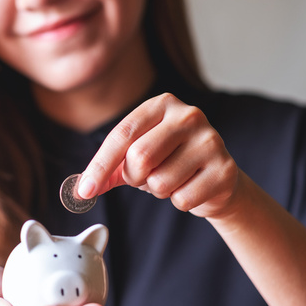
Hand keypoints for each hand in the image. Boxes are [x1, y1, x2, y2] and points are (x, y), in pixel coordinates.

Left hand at [77, 93, 240, 218]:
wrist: (217, 180)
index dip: (99, 166)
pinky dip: (180, 201)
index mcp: (162, 104)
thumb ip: (109, 169)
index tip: (83, 191)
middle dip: (135, 177)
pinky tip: (192, 188)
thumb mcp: (136, 159)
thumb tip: (81, 189)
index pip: (122, 134)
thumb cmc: (170, 163)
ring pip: (160, 182)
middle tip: (145, 178)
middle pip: (140, 157)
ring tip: (173, 180)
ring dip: (158, 191)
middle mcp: (189, 115)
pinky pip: (182, 199)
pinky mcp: (224, 169)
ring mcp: (210, 141)